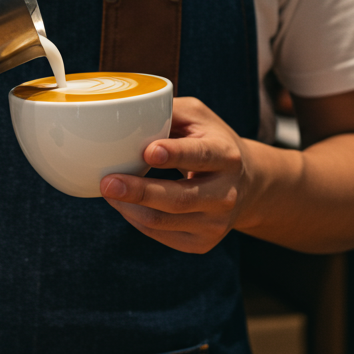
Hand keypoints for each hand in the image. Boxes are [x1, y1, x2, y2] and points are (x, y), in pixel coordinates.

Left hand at [99, 97, 254, 254]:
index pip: (201, 156)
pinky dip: (135, 219)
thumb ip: (167, 110)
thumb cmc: (210, 141)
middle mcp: (226, 193)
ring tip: (108, 191)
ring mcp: (216, 223)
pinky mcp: (202, 243)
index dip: (175, 154)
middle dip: (140, 191)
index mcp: (227, 155)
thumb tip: (127, 111)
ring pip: (163, 221)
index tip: (148, 151)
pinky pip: (160, 235)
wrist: (246, 183)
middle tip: (108, 182)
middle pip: (179, 198)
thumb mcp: (198, 116)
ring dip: (129, 207)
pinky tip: (125, 205)